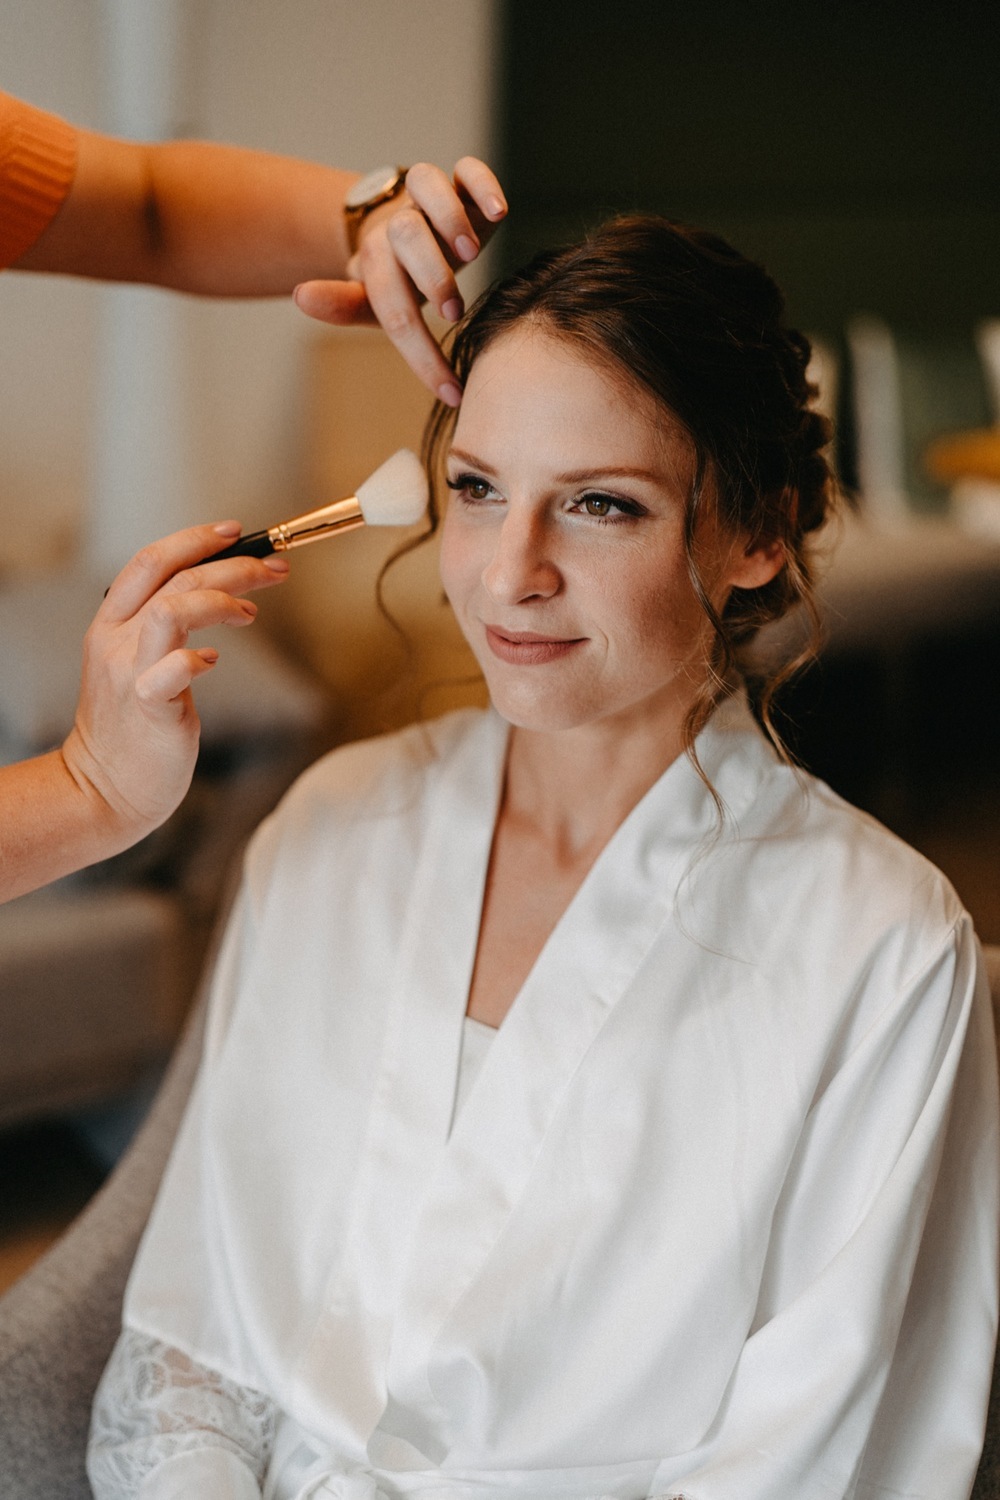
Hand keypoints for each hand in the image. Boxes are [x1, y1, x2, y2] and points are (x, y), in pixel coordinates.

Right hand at [61, 523, 289, 845]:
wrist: (104, 787)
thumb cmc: (133, 727)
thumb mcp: (139, 664)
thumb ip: (169, 629)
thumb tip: (223, 595)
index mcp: (111, 625)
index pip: (150, 561)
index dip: (194, 538)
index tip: (234, 531)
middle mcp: (116, 642)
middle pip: (173, 576)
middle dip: (230, 563)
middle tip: (273, 568)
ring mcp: (130, 673)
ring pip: (172, 609)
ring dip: (221, 601)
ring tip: (249, 613)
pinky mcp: (149, 708)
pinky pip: (175, 669)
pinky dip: (201, 658)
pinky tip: (214, 662)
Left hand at [293, 157, 506, 404]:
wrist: (402, 225)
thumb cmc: (395, 276)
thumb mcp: (373, 301)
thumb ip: (344, 306)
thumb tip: (300, 295)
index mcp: (378, 261)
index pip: (394, 308)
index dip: (421, 355)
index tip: (450, 392)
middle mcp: (402, 226)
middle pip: (407, 235)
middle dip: (431, 274)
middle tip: (452, 311)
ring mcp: (431, 201)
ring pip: (428, 185)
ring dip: (450, 220)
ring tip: (471, 254)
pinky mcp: (460, 185)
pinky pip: (468, 169)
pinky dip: (482, 184)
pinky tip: (497, 214)